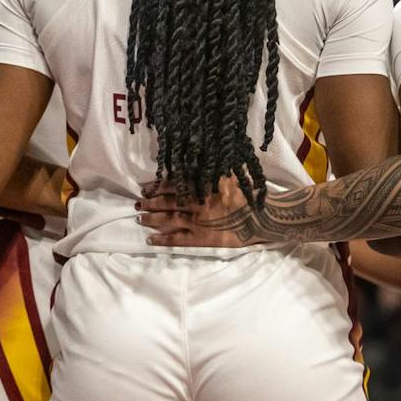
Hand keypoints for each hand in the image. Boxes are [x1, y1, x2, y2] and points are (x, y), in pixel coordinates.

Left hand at [135, 176, 261, 248]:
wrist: (261, 218)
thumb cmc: (247, 195)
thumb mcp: (228, 176)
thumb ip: (210, 171)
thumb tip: (194, 161)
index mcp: (201, 187)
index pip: (174, 185)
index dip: (158, 187)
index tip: (146, 188)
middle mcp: (196, 203)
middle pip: (167, 203)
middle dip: (151, 203)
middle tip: (138, 203)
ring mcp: (197, 222)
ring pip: (168, 220)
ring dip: (152, 219)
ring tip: (140, 218)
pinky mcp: (202, 238)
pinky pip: (178, 239)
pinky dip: (163, 240)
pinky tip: (151, 240)